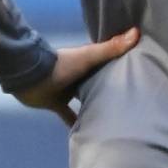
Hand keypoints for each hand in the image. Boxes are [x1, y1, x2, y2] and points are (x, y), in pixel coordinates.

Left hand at [16, 27, 140, 125]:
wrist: (29, 76)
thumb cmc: (60, 65)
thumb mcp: (88, 56)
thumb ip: (110, 48)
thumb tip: (136, 33)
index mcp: (86, 63)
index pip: (107, 65)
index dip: (120, 69)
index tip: (139, 75)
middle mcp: (78, 76)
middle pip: (97, 84)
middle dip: (109, 91)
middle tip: (130, 103)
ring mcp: (66, 90)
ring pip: (84, 100)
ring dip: (94, 107)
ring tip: (114, 120)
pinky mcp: (56, 104)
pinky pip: (69, 116)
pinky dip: (76, 123)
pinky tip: (88, 135)